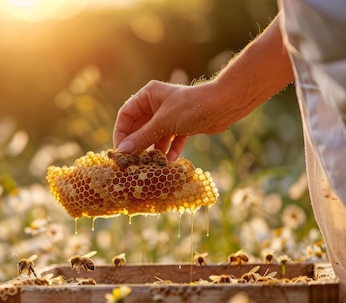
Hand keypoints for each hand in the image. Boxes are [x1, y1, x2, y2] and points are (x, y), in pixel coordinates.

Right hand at [113, 80, 240, 160]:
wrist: (224, 105)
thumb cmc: (191, 107)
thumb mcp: (163, 123)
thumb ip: (142, 137)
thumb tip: (123, 151)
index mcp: (148, 96)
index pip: (126, 114)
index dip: (121, 132)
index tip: (120, 150)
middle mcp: (156, 104)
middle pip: (139, 126)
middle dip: (137, 143)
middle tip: (133, 160)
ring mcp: (169, 115)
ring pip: (154, 135)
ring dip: (153, 148)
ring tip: (151, 163)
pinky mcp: (181, 125)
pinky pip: (170, 139)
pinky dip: (169, 149)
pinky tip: (170, 160)